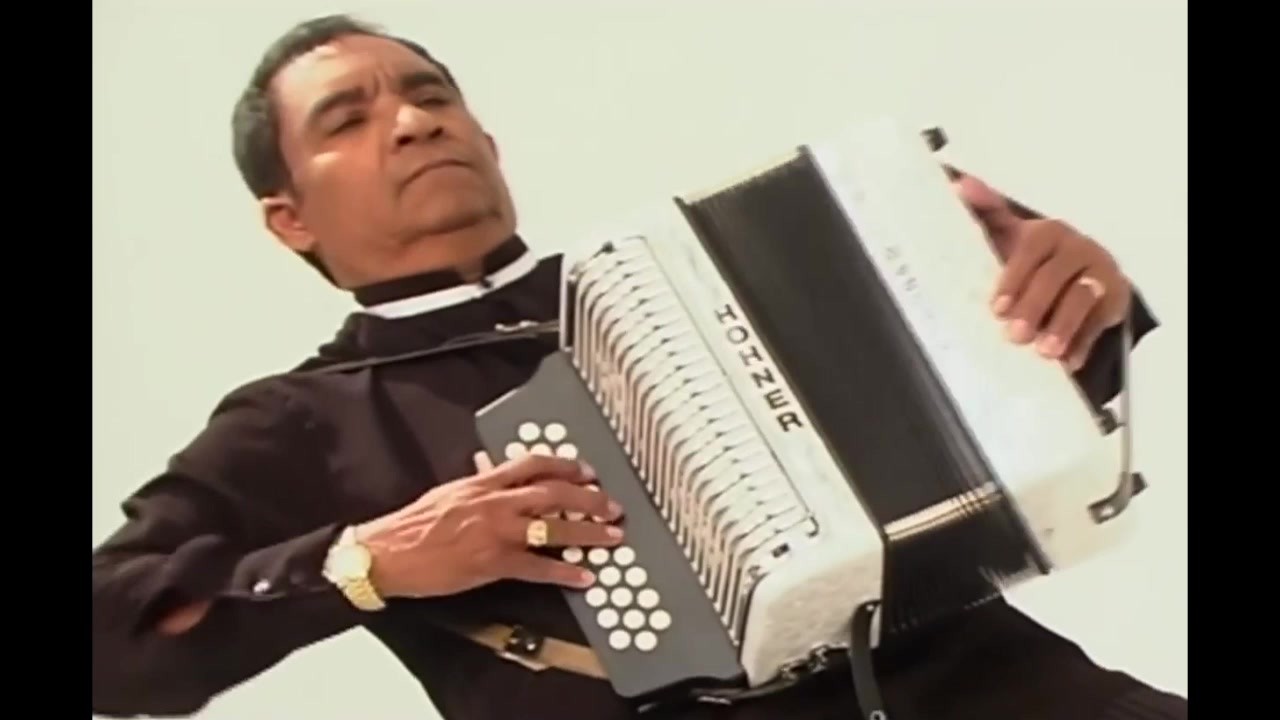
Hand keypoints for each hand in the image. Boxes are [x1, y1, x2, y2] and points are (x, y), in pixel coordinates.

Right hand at [355, 453, 623, 598]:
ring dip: (587, 532)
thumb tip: (492, 468)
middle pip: (554, 493)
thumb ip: (477, 482)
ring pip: (553, 528)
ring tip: (610, 537)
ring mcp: (496, 533)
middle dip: (589, 498)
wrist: (389, 553)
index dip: (566, 465)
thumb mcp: (448, 492)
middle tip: (611, 505)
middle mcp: (495, 503)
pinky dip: (564, 573)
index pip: (534, 464)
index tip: (587, 471)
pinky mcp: (493, 563)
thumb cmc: (413, 525)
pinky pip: (537, 568)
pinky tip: (583, 577)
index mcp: (484, 483)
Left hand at [954, 174, 1131, 370]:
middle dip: (1034, 307)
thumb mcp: (1013, 236)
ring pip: (1083, 299)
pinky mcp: (1115, 300)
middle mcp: (1077, 249)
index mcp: (1049, 232)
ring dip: (1063, 326)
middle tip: (1015, 335)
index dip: (1015, 277)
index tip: (997, 308)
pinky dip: (1083, 344)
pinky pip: (1100, 324)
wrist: (1086, 273)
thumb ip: (987, 213)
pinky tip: (1068, 362)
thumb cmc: (1038, 258)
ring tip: (1044, 351)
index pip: (1032, 249)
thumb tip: (960, 185)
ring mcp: (1100, 274)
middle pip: (1057, 277)